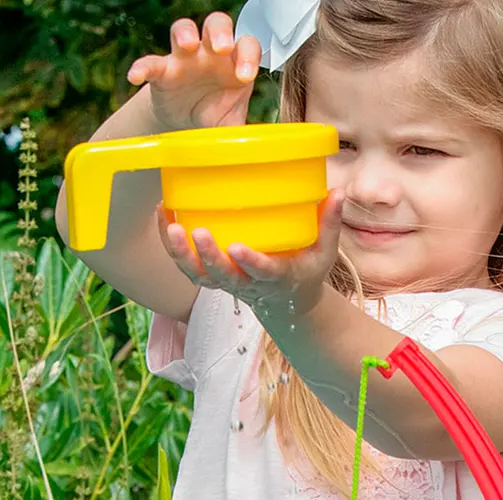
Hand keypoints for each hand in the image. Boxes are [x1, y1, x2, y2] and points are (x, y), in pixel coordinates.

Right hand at [127, 14, 261, 131]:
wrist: (187, 124)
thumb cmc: (215, 115)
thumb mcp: (233, 125)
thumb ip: (247, 134)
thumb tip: (263, 151)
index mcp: (235, 63)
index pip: (247, 46)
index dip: (248, 56)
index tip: (245, 77)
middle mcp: (212, 53)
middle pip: (218, 24)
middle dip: (220, 32)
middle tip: (222, 48)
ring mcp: (186, 57)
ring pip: (185, 28)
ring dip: (186, 33)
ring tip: (188, 45)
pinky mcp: (162, 71)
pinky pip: (150, 62)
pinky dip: (143, 67)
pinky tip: (136, 77)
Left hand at [156, 189, 345, 318]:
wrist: (286, 304)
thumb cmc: (305, 271)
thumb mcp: (324, 253)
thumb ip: (329, 224)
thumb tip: (337, 192)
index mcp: (277, 278)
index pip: (263, 273)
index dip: (250, 262)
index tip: (238, 248)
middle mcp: (248, 283)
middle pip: (223, 276)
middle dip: (208, 257)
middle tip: (196, 232)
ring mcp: (227, 281)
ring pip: (199, 275)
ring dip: (181, 254)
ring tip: (171, 225)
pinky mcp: (213, 276)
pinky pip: (188, 265)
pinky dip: (172, 245)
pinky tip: (165, 217)